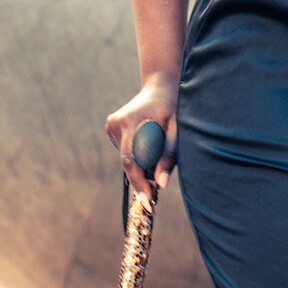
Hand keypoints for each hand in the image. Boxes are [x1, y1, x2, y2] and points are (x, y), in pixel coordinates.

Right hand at [105, 73, 177, 210]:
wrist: (160, 86)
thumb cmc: (173, 105)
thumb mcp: (177, 128)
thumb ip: (169, 155)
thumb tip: (161, 184)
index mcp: (130, 121)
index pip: (131, 160)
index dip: (139, 183)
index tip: (147, 202)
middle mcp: (116, 123)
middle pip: (128, 161)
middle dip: (143, 176)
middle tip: (159, 184)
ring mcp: (111, 125)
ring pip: (127, 157)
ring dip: (142, 161)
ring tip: (158, 144)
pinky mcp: (111, 127)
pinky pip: (125, 150)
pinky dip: (137, 153)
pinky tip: (148, 138)